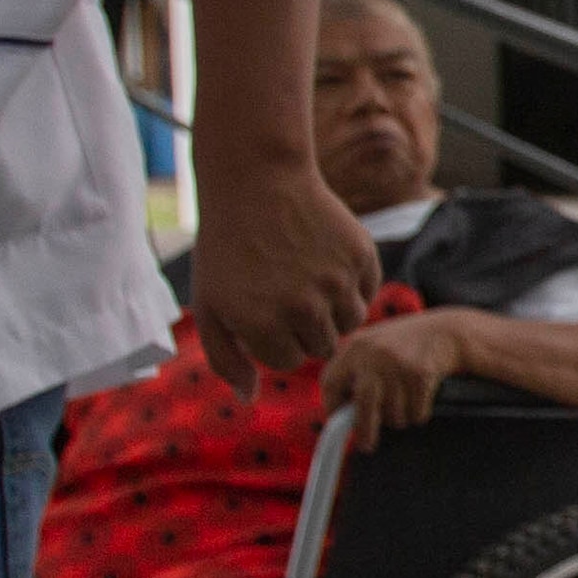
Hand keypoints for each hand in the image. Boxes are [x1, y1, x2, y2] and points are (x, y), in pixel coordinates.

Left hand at [186, 155, 381, 390]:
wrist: (257, 180)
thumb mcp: (209, 304)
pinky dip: (353, 283)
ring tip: (308, 276)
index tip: (263, 308)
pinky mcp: (360, 255)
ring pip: (350, 322)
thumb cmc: (227, 246)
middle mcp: (303, 308)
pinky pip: (368, 291)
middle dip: (304, 327)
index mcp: (262, 325)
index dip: (274, 338)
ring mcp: (336, 281)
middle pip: (322, 347)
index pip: (288, 361)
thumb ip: (225, 358)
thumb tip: (250, 398)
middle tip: (285, 290)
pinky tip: (326, 259)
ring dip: (332, 308)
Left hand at [321, 310, 462, 452]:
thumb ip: (355, 372)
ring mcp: (398, 364)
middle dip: (365, 430)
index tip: (340, 421)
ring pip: (393, 414)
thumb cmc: (404, 345)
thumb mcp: (373, 347)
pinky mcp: (421, 375)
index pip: (331, 383)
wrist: (446, 331)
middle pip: (362, 404)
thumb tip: (340, 416)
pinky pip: (415, 413)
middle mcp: (374, 354)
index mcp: (355, 347)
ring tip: (404, 403)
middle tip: (366, 446)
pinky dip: (418, 414)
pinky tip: (421, 398)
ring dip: (399, 418)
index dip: (333, 407)